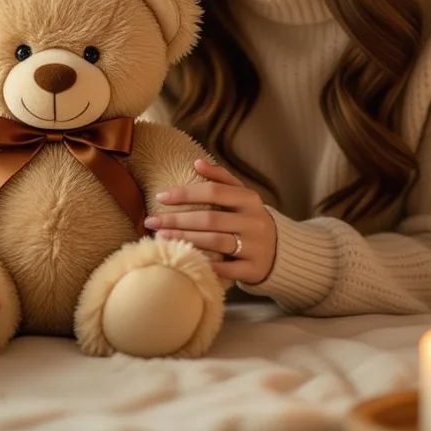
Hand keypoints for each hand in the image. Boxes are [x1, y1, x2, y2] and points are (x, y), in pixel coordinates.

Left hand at [144, 159, 276, 284]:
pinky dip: (205, 264)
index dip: (185, 193)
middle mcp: (255, 221)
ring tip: (161, 237)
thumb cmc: (248, 219)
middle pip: (210, 218)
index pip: (214, 191)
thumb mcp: (241, 196)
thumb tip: (197, 162)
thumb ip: (221, 178)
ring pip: (216, 242)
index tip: (160, 197)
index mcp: (250, 199)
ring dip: (185, 239)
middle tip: (152, 221)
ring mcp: (256, 246)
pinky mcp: (253, 269)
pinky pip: (226, 269)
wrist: (278, 251)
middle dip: (177, 220)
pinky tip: (185, 260)